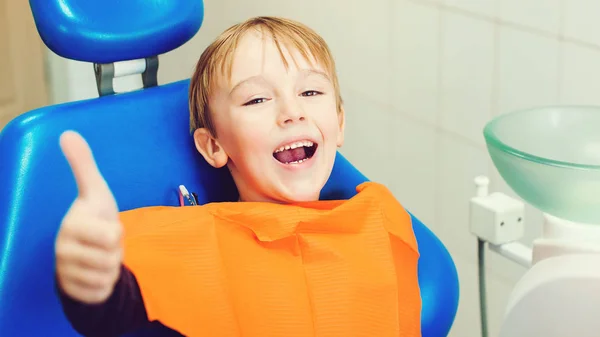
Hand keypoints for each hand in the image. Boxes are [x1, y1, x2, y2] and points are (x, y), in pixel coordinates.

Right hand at [55, 131, 122, 303]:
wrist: (84, 251)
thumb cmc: (93, 218)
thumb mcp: (95, 192)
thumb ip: (83, 165)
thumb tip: (68, 133)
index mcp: (71, 225)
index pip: (112, 236)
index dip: (116, 233)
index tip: (104, 226)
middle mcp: (63, 250)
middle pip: (112, 258)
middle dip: (115, 251)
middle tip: (105, 244)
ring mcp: (65, 273)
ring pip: (108, 276)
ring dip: (111, 267)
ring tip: (101, 256)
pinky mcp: (73, 292)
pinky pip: (102, 291)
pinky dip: (106, 284)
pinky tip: (96, 273)